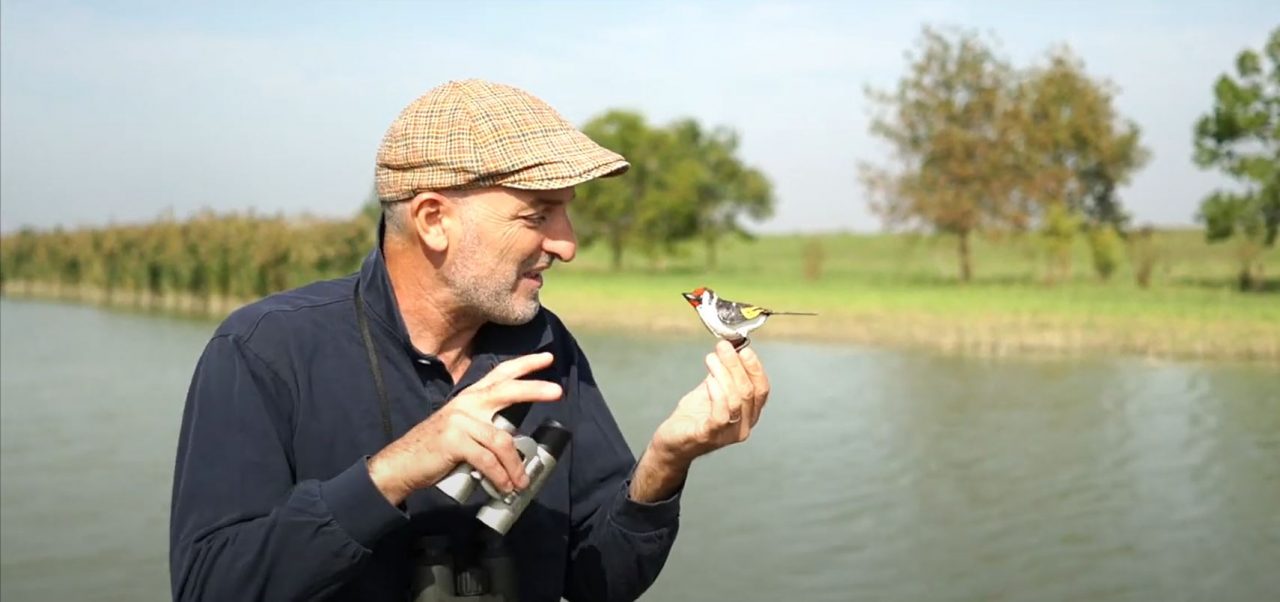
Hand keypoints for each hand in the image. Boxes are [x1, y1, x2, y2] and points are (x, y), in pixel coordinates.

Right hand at [366, 352, 561, 505]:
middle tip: (558, 391)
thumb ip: (485, 427)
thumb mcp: (461, 429)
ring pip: (501, 440)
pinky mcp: (454, 440)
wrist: (401, 464)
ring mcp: (459, 420)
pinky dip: (500, 476)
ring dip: (515, 466)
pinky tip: (504, 487)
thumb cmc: (435, 450)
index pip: (500, 374)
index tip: (547, 358)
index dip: (524, 365)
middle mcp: (466, 403)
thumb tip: (514, 445)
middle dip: (534, 389)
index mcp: (469, 398)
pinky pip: (487, 460)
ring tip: (520, 483)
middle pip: (505, 390)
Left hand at [650, 340, 770, 463]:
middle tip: (723, 347)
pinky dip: (717, 393)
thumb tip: (730, 347)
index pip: (761, 389)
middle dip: (736, 365)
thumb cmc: (693, 417)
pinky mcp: (710, 436)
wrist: (672, 442)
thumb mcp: (711, 390)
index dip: (755, 368)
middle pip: (748, 391)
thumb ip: (723, 373)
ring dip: (724, 374)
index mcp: (748, 414)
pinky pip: (721, 414)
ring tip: (711, 358)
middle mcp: (744, 426)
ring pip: (736, 400)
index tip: (743, 348)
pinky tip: (709, 380)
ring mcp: (728, 434)